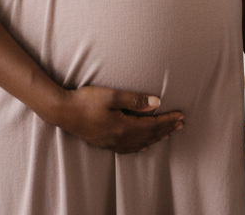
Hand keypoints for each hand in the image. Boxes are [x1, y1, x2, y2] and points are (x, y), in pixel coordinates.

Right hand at [48, 86, 184, 153]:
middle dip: (166, 129)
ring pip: (140, 143)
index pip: (152, 125)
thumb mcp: (112, 96)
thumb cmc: (86, 100)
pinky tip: (144, 147)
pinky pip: (128, 149)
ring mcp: (112, 143)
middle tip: (181, 124)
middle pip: (149, 136)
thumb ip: (135, 100)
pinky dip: (140, 147)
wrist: (63, 111)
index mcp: (124, 127)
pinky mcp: (105, 143)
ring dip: (156, 137)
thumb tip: (156, 103)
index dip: (168, 120)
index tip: (181, 116)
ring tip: (168, 133)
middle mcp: (120, 139)